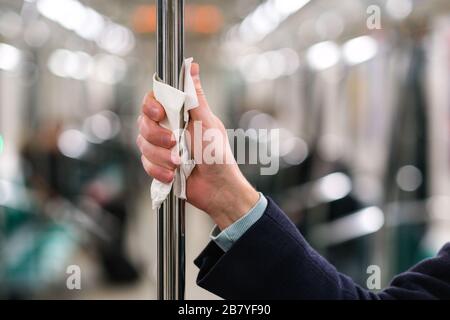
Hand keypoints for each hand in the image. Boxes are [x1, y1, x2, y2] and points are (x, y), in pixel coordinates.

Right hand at [137, 63, 258, 229]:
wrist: (218, 189)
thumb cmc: (218, 155)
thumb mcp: (207, 123)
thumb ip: (195, 97)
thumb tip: (192, 66)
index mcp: (181, 115)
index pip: (154, 101)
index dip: (151, 106)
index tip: (158, 114)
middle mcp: (169, 129)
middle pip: (144, 122)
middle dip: (157, 136)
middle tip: (173, 143)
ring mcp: (163, 148)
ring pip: (143, 145)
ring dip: (160, 156)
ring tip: (178, 163)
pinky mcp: (159, 165)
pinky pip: (146, 164)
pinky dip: (158, 170)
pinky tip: (172, 176)